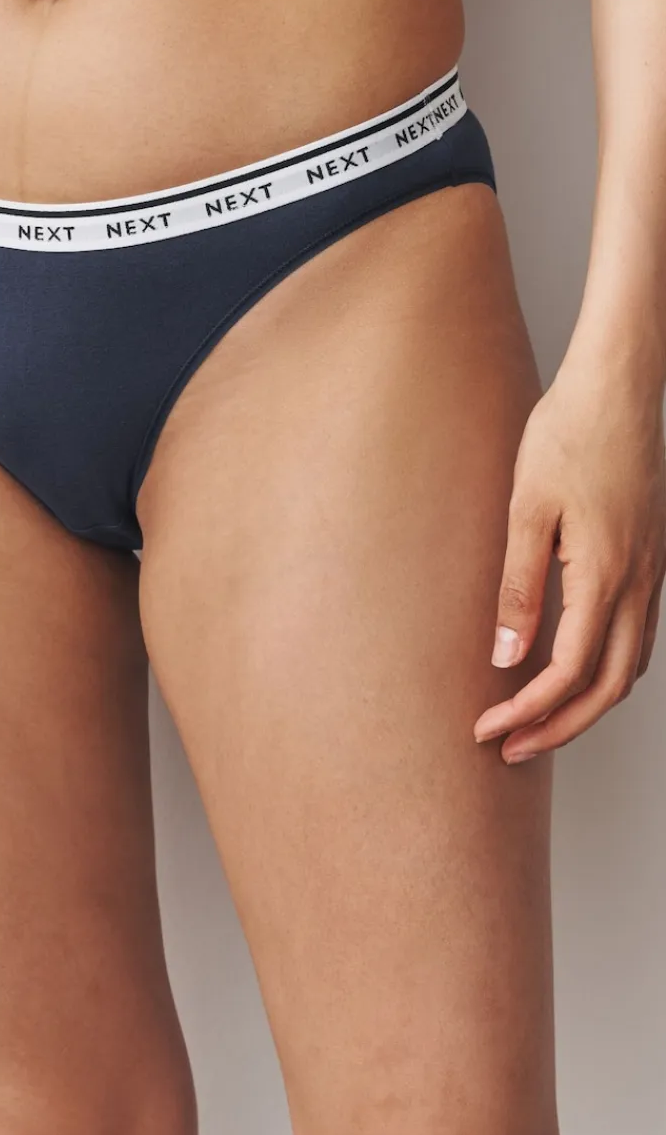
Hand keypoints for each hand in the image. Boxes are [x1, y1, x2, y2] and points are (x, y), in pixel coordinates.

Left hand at [474, 350, 665, 762]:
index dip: (527, 711)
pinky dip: (607, 671)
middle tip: (510, 749)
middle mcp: (639, 583)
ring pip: (630, 667)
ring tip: (538, 723)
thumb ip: (518, 589)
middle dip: (558, 727)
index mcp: (605, 575)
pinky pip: (637, 637)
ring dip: (585, 704)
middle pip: (607, 687)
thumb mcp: (526, 511)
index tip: (486, 730)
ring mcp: (652, 573)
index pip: (567, 673)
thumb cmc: (565, 435)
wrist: (617, 385)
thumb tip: (505, 657)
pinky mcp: (651, 559)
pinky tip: (574, 670)